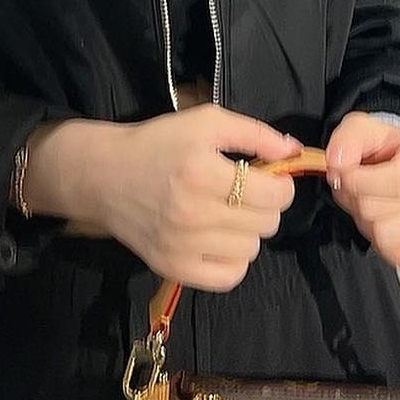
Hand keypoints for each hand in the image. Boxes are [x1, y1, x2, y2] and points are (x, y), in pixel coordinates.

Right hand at [88, 106, 299, 292]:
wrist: (105, 175)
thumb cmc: (159, 143)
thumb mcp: (206, 122)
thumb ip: (255, 133)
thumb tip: (295, 152)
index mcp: (202, 172)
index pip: (273, 195)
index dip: (282, 185)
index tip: (271, 179)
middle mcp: (192, 212)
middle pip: (266, 224)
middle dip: (265, 206)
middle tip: (248, 194)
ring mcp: (182, 246)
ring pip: (251, 251)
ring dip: (248, 232)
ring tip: (229, 214)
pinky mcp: (173, 268)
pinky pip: (229, 277)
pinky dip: (233, 260)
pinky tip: (220, 239)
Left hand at [325, 113, 399, 269]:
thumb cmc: (391, 150)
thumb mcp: (366, 130)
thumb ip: (348, 138)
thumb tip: (337, 161)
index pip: (398, 181)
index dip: (361, 183)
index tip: (342, 176)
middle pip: (383, 210)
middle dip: (357, 200)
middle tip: (355, 189)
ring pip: (388, 236)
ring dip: (368, 223)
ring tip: (372, 206)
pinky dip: (383, 244)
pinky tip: (385, 223)